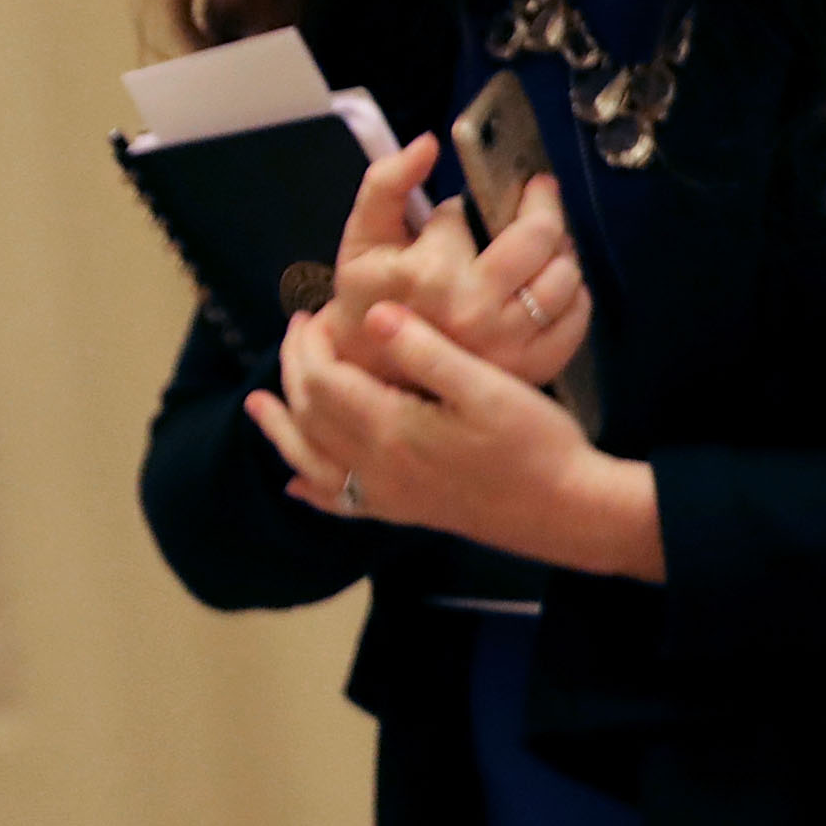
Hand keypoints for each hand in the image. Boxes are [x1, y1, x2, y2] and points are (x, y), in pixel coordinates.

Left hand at [244, 301, 660, 579]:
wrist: (565, 509)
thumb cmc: (533, 442)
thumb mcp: (486, 385)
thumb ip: (424, 350)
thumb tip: (370, 315)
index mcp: (391, 428)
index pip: (324, 381)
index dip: (310, 346)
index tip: (314, 314)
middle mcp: (376, 466)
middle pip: (310, 416)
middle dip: (294, 372)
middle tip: (298, 333)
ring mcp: (387, 494)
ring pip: (312, 461)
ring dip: (282, 430)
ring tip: (260, 405)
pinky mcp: (405, 510)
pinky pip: (340, 502)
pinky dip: (311, 489)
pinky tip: (298, 485)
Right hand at [323, 136, 593, 386]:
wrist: (377, 371)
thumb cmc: (369, 298)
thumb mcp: (363, 237)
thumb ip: (386, 183)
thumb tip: (429, 142)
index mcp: (431, 272)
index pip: (470, 213)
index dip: (468, 204)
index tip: (466, 208)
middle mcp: (475, 309)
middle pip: (538, 237)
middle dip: (541, 205)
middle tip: (538, 191)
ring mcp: (507, 344)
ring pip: (564, 276)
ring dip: (560, 250)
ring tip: (542, 243)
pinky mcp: (531, 367)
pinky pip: (575, 320)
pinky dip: (574, 295)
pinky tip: (549, 283)